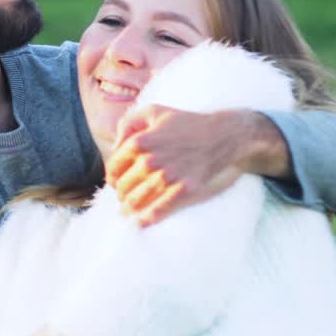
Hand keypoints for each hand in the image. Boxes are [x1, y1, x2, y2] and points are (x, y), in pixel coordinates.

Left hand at [106, 107, 286, 227]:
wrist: (222, 134)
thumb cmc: (186, 122)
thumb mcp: (153, 111)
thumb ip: (128, 123)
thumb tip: (115, 146)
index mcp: (140, 142)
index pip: (113, 167)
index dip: (112, 176)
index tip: (116, 180)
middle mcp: (150, 161)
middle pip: (123, 186)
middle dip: (120, 192)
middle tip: (123, 195)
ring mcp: (167, 177)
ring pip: (136, 201)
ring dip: (128, 208)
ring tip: (127, 211)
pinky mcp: (184, 190)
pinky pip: (159, 211)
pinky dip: (146, 219)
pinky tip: (139, 224)